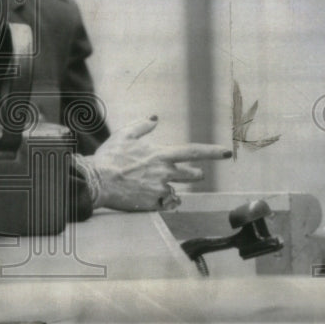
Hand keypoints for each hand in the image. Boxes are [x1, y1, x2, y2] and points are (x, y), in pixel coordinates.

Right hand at [89, 116, 231, 211]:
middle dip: (194, 174)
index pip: (193, 152)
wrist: (97, 181)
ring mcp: (160, 189)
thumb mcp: (123, 135)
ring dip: (173, 188)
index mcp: (161, 154)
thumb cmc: (109, 157)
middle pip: (193, 174)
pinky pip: (166, 204)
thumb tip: (154, 119)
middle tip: (187, 173)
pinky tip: (147, 196)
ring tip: (155, 185)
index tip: (227, 152)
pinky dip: (161, 201)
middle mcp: (165, 172)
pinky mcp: (153, 204)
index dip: (212, 151)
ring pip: (179, 190)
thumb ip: (142, 126)